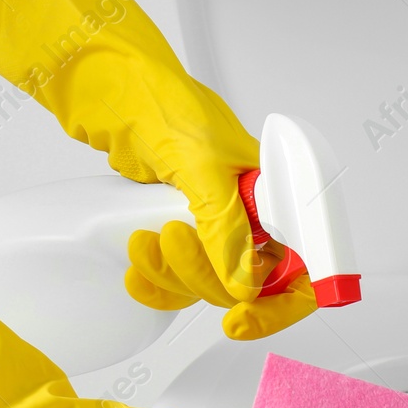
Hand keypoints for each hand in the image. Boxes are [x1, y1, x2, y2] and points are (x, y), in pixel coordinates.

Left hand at [0, 0, 312, 335]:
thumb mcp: (199, 162)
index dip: (279, 302)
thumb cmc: (160, 101)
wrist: (107, 90)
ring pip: (207, 288)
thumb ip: (226, 226)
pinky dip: (153, 281)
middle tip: (172, 238)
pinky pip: (176, 284)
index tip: (241, 317)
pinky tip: (137, 262)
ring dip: (171, 274)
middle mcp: (250, 216)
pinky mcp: (179, 235)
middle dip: (202, 275)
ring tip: (143, 238)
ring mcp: (213, 228)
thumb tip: (244, 283)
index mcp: (274, 195)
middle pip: (246, 286)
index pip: (300, 267)